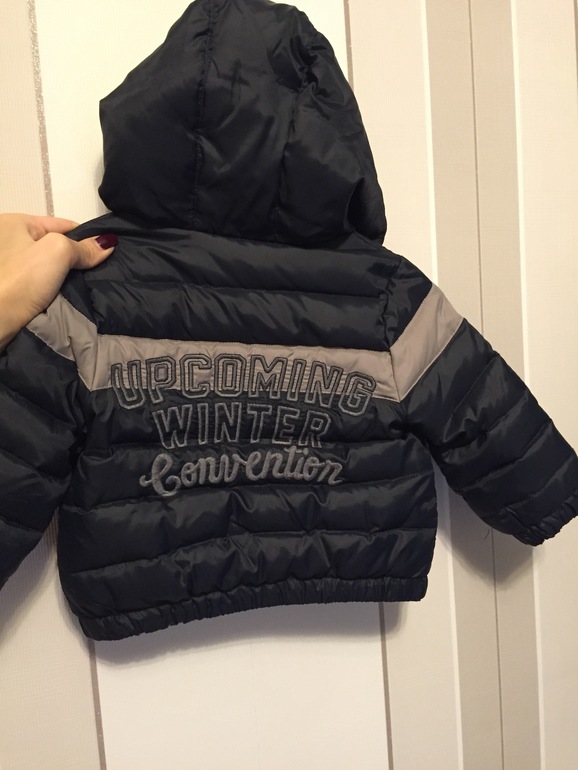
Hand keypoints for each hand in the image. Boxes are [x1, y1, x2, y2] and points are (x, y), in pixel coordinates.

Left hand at [0, 213, 116, 349]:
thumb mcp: (57, 252)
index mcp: (13, 223)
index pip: (61, 225)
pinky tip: (72, 298)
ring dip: (68, 278)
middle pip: (56, 247)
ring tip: (93, 286)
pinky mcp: (12, 290)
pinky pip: (43, 286)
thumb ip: (83, 247)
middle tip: (103, 272)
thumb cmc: (21, 280)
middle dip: (78, 260)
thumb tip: (108, 244)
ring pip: (51, 268)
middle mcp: (8, 242)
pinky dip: (57, 291)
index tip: (107, 253)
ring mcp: (9, 268)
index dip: (86, 237)